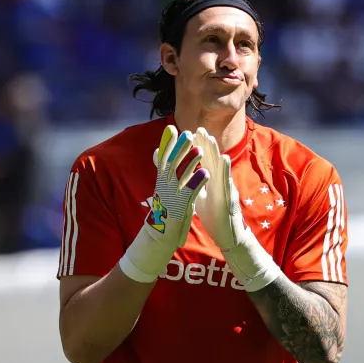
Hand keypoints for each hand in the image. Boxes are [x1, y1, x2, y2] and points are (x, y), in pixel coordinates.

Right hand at [119, 125, 209, 282]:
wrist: (161, 234)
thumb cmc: (165, 208)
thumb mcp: (162, 186)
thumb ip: (162, 168)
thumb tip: (157, 151)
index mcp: (161, 179)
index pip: (163, 157)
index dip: (167, 143)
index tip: (171, 128)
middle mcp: (165, 185)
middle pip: (171, 163)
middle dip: (180, 148)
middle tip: (188, 134)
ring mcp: (172, 195)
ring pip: (182, 176)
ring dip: (191, 162)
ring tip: (200, 151)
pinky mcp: (182, 206)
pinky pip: (191, 191)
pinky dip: (198, 181)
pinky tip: (206, 173)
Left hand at [194, 128, 281, 291]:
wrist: (226, 235)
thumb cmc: (214, 216)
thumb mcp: (198, 197)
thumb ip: (192, 184)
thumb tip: (183, 175)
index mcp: (211, 181)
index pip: (205, 160)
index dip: (198, 146)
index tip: (191, 132)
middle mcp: (220, 182)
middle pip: (212, 159)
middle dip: (206, 144)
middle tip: (199, 128)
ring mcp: (226, 188)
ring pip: (220, 167)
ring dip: (216, 152)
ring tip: (210, 138)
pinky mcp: (229, 197)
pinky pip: (227, 181)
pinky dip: (225, 169)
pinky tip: (223, 158)